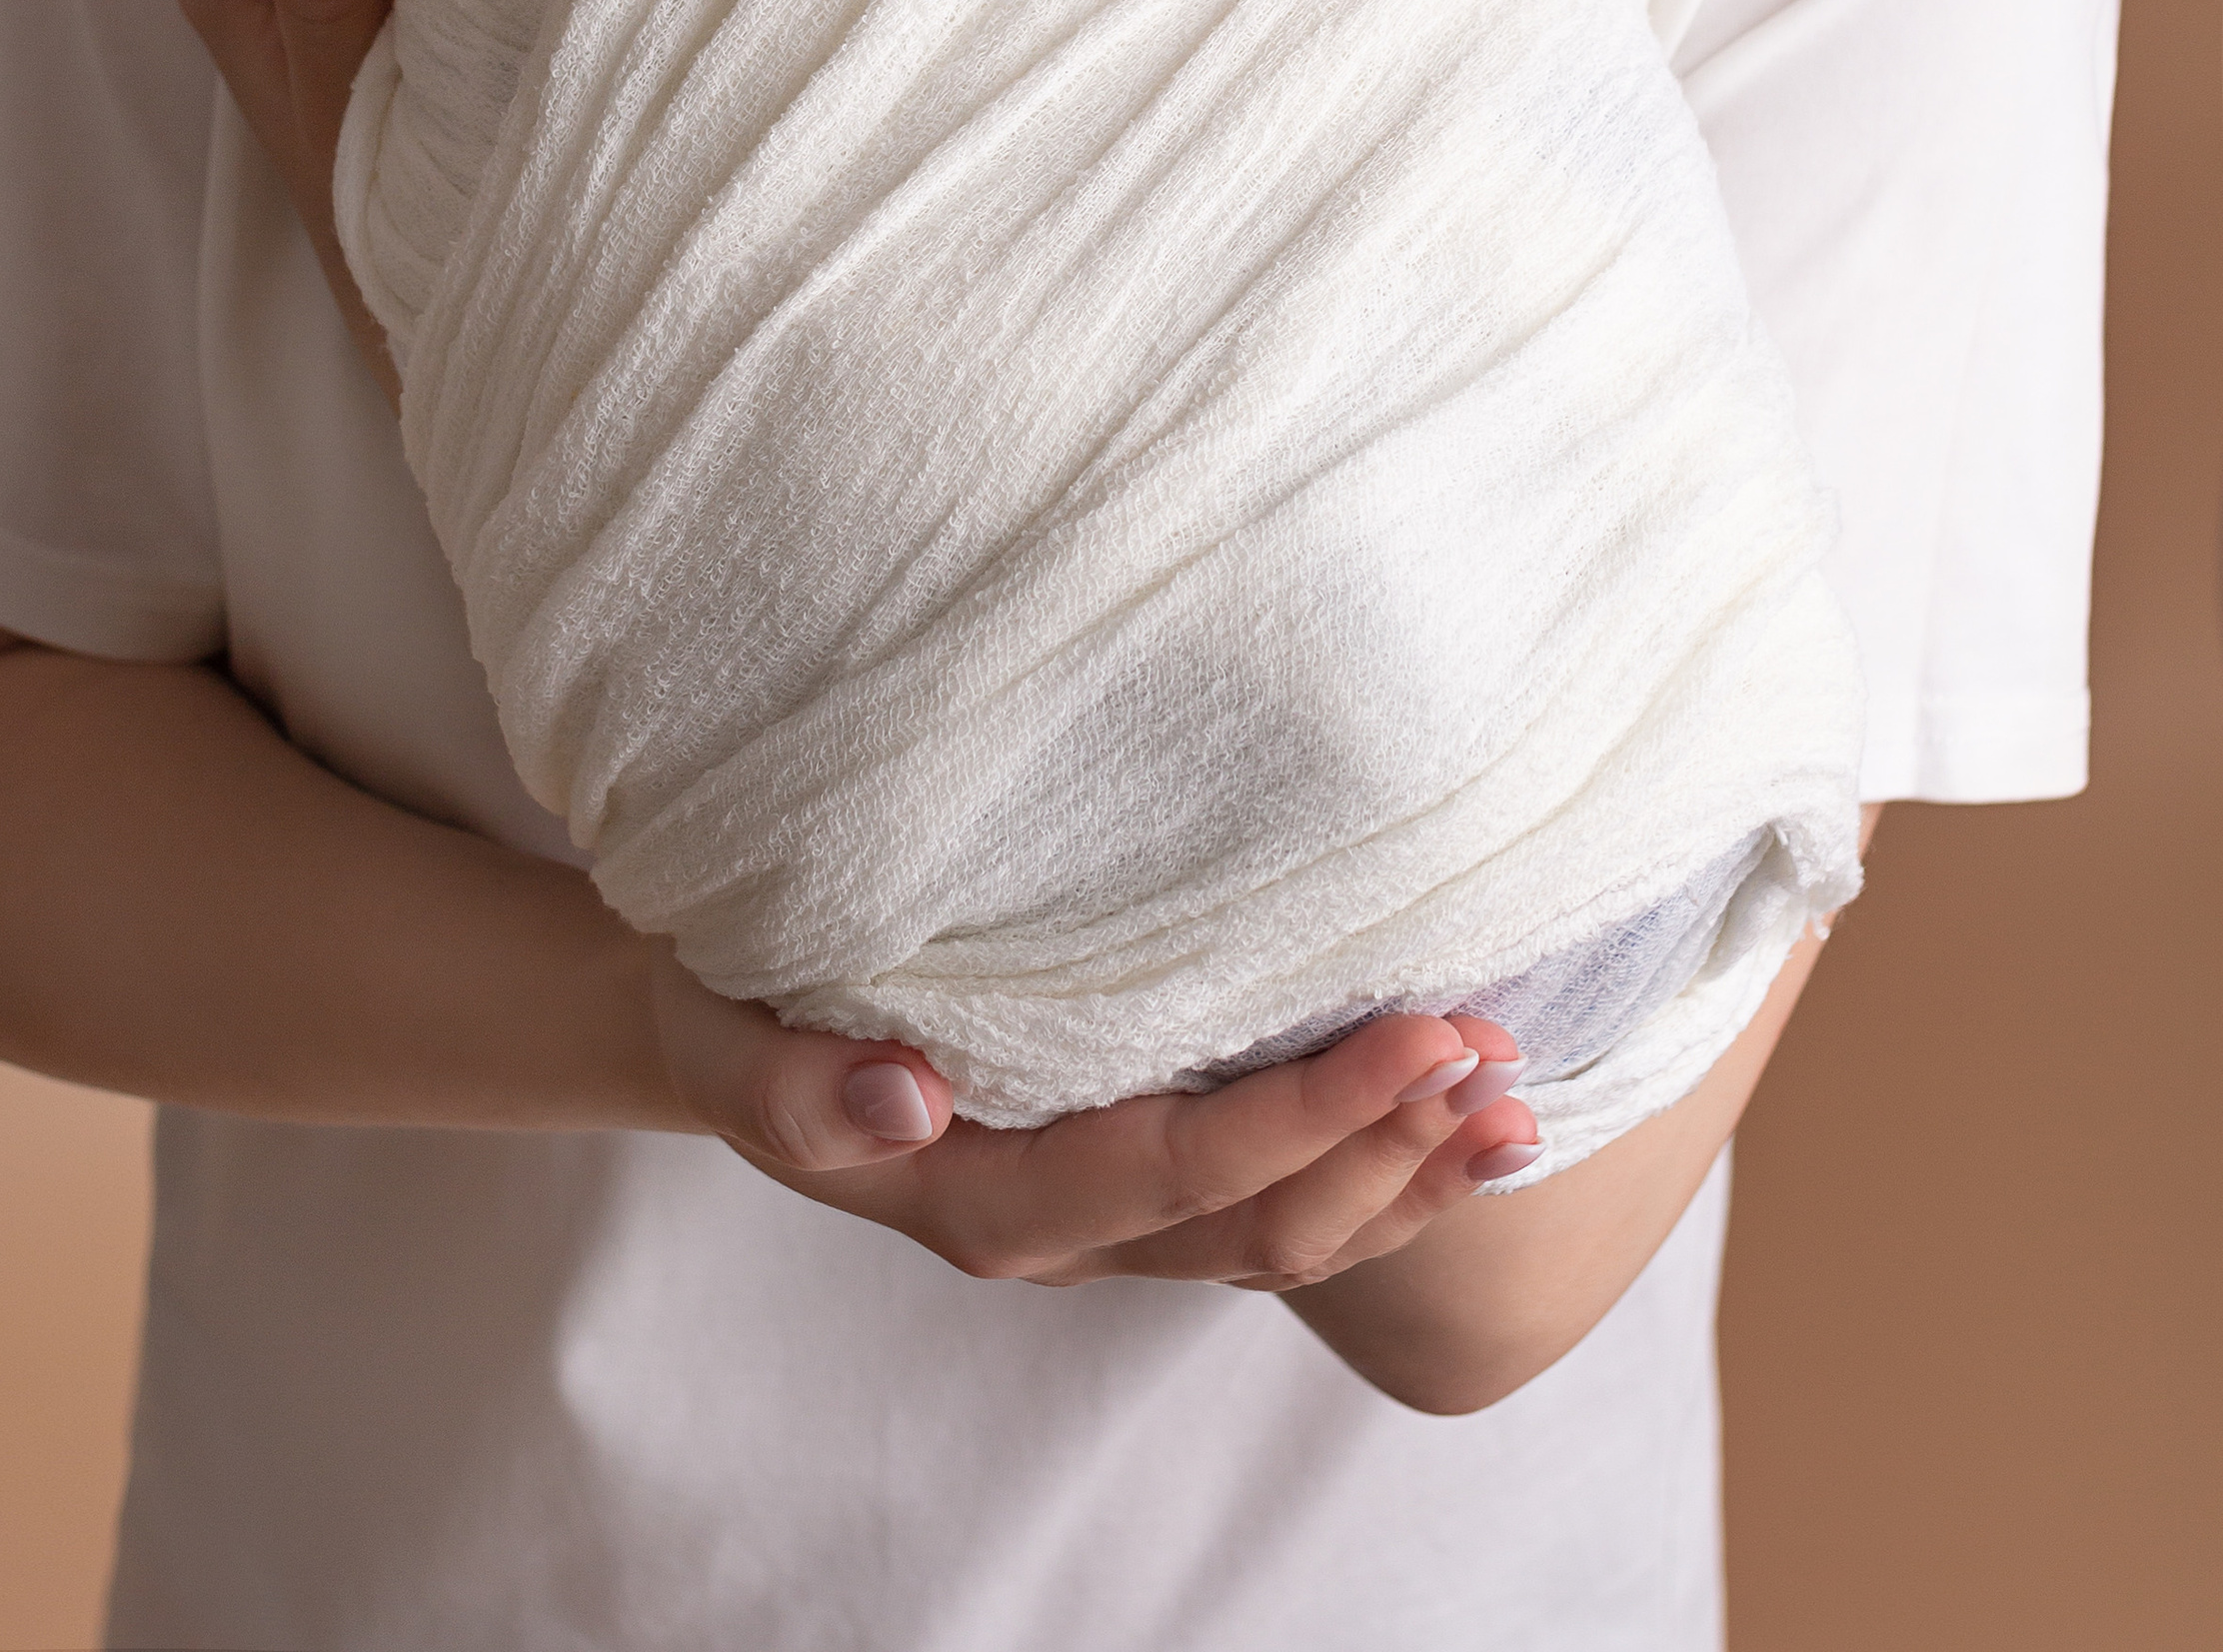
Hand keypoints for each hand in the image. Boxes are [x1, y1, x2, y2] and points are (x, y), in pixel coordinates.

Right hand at [657, 967, 1536, 1290]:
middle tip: (1504, 1056)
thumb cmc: (731, 1005)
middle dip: (1392, 1147)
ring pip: (1284, 1234)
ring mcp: (1102, 1217)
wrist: (721, 1023)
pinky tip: (1449, 1116)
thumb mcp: (726, 1039)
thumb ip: (798, 1086)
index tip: (1417, 1033)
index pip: (1176, 1165)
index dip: (1305, 1112)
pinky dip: (1372, 1169)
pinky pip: (1270, 1204)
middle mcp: (1060, 1229)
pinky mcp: (1128, 1179)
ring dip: (1406, 1174)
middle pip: (1260, 1221)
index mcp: (980, 1194)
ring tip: (1519, 1104)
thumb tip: (903, 1093)